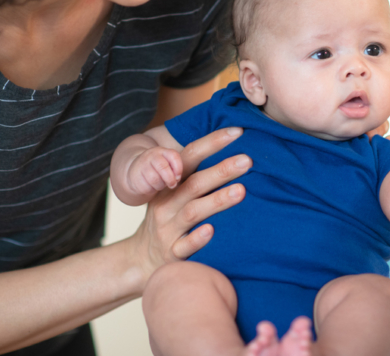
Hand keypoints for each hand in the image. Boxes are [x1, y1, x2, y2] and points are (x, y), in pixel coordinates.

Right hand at [126, 146, 182, 198]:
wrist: (136, 169)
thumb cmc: (158, 168)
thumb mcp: (167, 163)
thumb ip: (174, 168)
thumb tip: (177, 179)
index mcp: (162, 151)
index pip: (174, 156)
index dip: (178, 168)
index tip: (178, 177)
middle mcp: (151, 156)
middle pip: (163, 167)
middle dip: (170, 179)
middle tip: (172, 185)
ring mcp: (142, 165)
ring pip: (154, 179)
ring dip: (161, 186)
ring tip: (161, 185)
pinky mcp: (135, 177)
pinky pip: (146, 187)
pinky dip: (152, 190)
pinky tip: (152, 187)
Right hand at [129, 127, 248, 285]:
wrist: (142, 257)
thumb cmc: (169, 216)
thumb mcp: (173, 192)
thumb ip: (196, 172)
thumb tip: (235, 145)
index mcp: (170, 184)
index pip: (189, 157)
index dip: (212, 143)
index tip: (238, 131)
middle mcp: (167, 203)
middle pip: (195, 183)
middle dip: (222, 170)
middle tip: (247, 160)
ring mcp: (168, 229)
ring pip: (192, 212)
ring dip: (216, 201)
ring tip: (241, 190)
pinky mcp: (172, 254)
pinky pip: (184, 246)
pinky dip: (197, 238)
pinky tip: (212, 230)